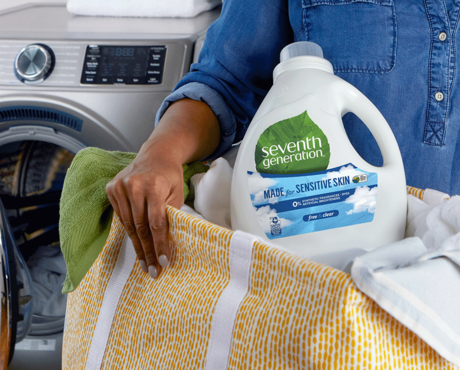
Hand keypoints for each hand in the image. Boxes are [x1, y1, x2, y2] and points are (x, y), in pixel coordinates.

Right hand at [106, 141, 183, 277]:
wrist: (156, 154)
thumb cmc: (170, 176)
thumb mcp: (177, 193)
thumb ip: (171, 214)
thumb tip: (166, 243)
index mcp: (154, 185)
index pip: (156, 222)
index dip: (160, 244)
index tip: (163, 262)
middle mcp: (134, 185)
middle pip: (140, 227)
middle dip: (147, 251)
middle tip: (152, 271)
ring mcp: (120, 186)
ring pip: (128, 225)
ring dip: (137, 246)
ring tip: (144, 264)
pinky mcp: (111, 188)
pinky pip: (121, 217)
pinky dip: (129, 232)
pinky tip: (137, 245)